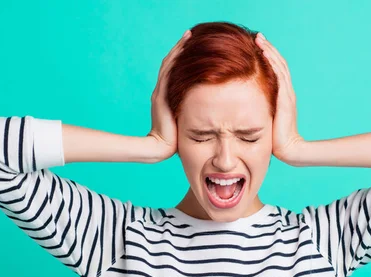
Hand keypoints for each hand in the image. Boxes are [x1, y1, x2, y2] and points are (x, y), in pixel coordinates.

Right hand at [147, 29, 191, 160]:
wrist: (161, 148)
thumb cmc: (176, 140)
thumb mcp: (187, 121)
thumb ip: (193, 111)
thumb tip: (210, 107)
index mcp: (167, 96)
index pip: (175, 71)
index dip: (183, 57)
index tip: (195, 44)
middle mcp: (162, 90)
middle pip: (171, 62)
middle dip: (182, 47)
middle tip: (192, 33)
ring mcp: (160, 92)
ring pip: (170, 64)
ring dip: (179, 49)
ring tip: (189, 35)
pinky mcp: (161, 95)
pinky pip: (168, 72)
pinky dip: (176, 59)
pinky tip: (184, 49)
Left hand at [255, 32, 304, 163]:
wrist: (288, 149)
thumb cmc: (274, 139)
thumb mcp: (264, 119)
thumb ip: (257, 110)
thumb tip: (241, 105)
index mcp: (282, 96)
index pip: (276, 70)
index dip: (267, 57)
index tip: (256, 46)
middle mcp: (287, 92)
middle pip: (278, 63)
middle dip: (267, 49)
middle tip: (257, 36)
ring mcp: (287, 94)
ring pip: (279, 66)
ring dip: (269, 51)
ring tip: (259, 39)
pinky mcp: (286, 99)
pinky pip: (279, 75)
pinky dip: (272, 62)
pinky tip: (264, 53)